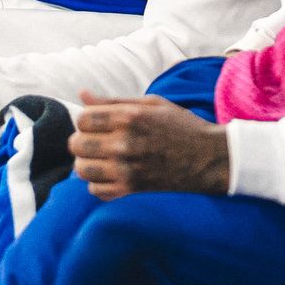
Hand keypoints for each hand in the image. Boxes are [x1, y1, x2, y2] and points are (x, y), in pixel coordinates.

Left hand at [72, 95, 231, 198]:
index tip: (97, 123)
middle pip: (77, 144)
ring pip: (82, 169)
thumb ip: (113, 101)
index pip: (83, 119)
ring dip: (87, 162)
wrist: (208, 157)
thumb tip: (82, 94)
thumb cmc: (181, 126)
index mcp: (129, 117)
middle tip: (95, 141)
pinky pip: (95, 190)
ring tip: (100, 159)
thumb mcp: (151, 103)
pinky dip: (97, 183)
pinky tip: (109, 174)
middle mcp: (124, 143)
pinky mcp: (131, 188)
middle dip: (82, 140)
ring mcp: (126, 168)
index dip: (86, 120)